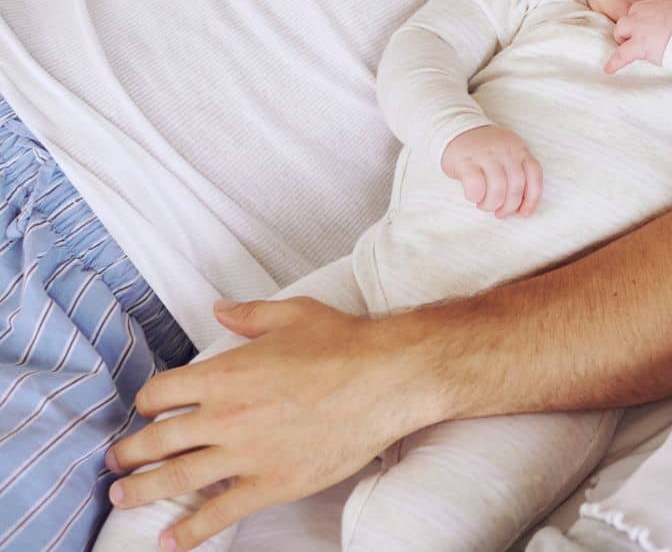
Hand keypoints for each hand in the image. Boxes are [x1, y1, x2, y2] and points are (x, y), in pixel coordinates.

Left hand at [106, 298, 432, 550]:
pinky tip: (170, 542)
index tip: (147, 410)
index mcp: (225, 374)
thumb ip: (249, 314)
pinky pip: (218, 513)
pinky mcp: (270, 484)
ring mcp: (245, 454)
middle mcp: (225, 416)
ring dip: (141, 492)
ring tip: (122, 498)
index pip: (160, 393)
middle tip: (117, 463)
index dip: (146, 402)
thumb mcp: (293, 314)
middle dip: (128, 454)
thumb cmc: (345, 343)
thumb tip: (220, 309)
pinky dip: (189, 531)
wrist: (388, 379)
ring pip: (175, 478)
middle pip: (155, 441)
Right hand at [442, 124, 541, 216]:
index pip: (534, 175)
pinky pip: (476, 185)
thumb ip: (515, 173)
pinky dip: (476, 197)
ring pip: (498, 189)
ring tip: (484, 205)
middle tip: (499, 212)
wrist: (456, 129)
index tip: (524, 213)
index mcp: (519, 150)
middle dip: (508, 206)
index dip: (532, 198)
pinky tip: (473, 197)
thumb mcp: (507, 154)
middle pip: (516, 186)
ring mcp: (485, 154)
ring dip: (491, 204)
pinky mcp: (465, 160)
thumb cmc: (484, 150)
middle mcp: (506, 151)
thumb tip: (520, 206)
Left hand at [604, 0, 671, 73]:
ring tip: (629, 45)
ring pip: (620, 27)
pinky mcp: (639, 45)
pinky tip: (609, 69)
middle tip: (644, 31)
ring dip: (623, 36)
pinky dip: (615, 62)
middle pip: (632, 10)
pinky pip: (621, 54)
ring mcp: (640, 27)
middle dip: (635, 21)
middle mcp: (647, 8)